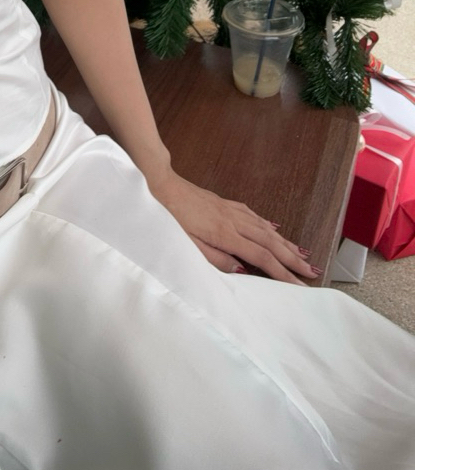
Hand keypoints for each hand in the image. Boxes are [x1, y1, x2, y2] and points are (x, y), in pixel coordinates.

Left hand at [146, 169, 320, 284]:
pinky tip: (273, 229)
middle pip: (270, 242)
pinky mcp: (223, 203)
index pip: (261, 258)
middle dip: (292, 259)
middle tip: (312, 271)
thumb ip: (215, 259)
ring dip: (285, 243)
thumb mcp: (187, 244)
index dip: (282, 273)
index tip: (299, 285)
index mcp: (224, 234)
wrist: (158, 183)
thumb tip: (242, 271)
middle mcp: (232, 221)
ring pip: (264, 229)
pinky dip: (266, 225)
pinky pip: (252, 215)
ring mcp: (229, 210)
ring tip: (301, 254)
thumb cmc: (168, 216)